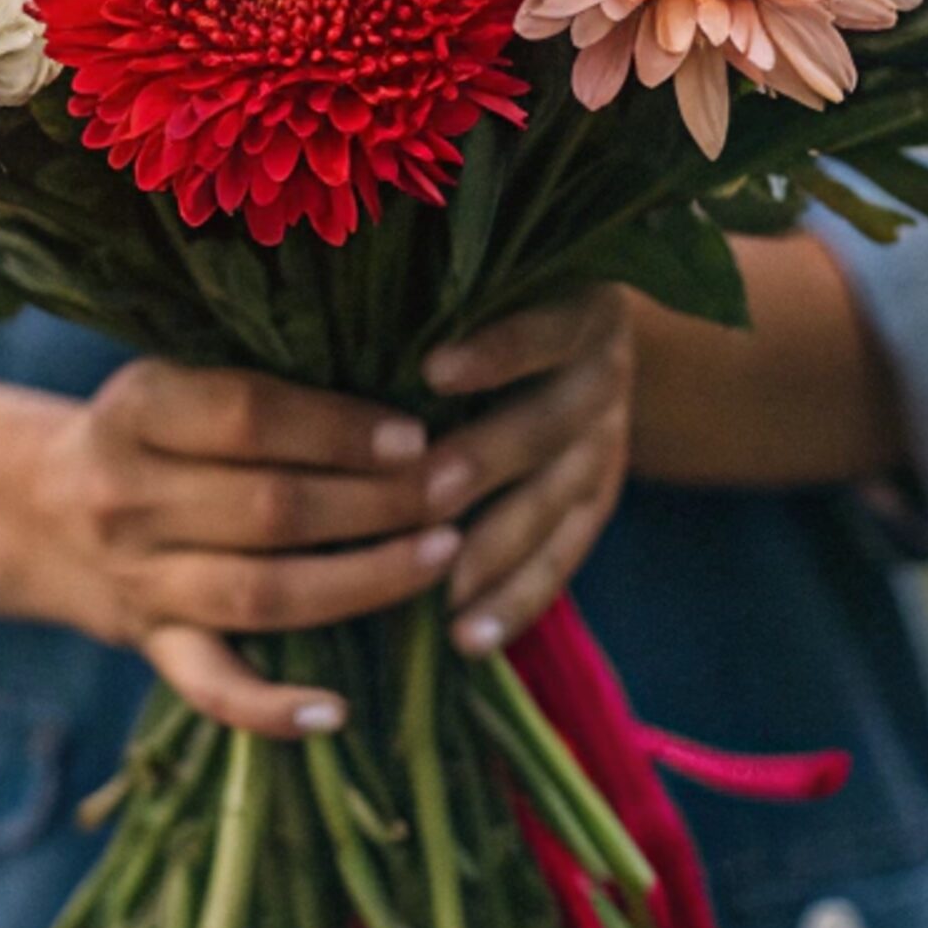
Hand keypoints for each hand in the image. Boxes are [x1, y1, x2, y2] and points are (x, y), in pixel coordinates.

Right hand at [26, 360, 473, 739]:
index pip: (248, 417)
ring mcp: (137, 579)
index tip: (414, 434)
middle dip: (379, 500)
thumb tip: (394, 400)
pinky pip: (210, 688)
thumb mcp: (173, 381)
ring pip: (261, 592)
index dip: (339, 429)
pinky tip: (337, 712)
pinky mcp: (151, 643)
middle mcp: (127, 496)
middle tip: (458, 486)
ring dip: (364, 579)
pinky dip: (271, 709)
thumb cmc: (143, 431)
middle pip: (271, 507)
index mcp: (136, 409)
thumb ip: (259, 387)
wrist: (31, 509)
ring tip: (443, 554)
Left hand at [421, 289, 635, 660]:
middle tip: (428, 495)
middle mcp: (600, 377)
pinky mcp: (598, 501)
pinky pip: (565, 557)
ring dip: (499, 551)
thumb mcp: (476, 289)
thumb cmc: (483, 309)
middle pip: (550, 424)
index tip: (433, 370)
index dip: (497, 351)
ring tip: (445, 594)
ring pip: (558, 503)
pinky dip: (518, 600)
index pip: (545, 328)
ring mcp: (606, 444)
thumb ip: (423, 309)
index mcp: (574, 310)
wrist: (578, 344)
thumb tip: (322, 317)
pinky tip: (470, 639)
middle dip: (488, 460)